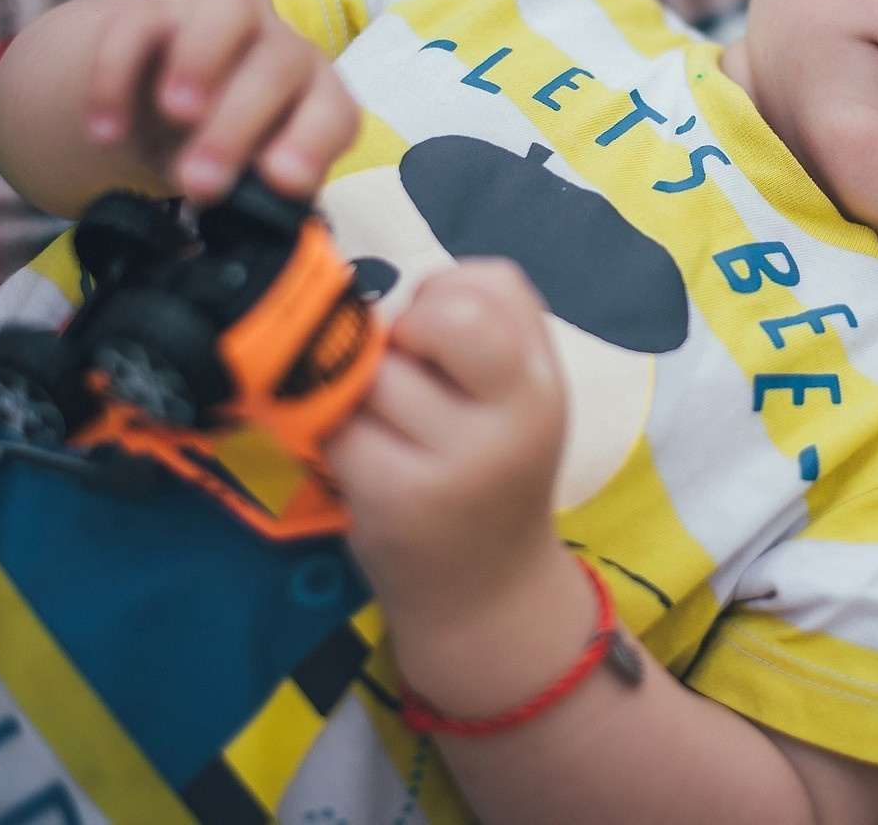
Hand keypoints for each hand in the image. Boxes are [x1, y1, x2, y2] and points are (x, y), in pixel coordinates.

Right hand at [83, 0, 358, 202]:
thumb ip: (259, 200)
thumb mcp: (244, 184)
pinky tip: (106, 134)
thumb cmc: (224, 155)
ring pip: (228, 9)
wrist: (155, 110)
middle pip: (279, 64)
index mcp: (316, 96)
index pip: (336, 111)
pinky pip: (139, 23)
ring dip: (203, 60)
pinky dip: (118, 77)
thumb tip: (258, 234)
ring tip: (176, 116)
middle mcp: (281, 46)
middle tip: (201, 184)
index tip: (283, 181)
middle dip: (239, 125)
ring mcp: (223, 18)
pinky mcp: (156, 13)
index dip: (316, 142)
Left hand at [325, 260, 569, 625]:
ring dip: (358, 390)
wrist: (488, 595)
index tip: (436, 340)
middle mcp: (517, 416)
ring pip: (374, 371)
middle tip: (400, 374)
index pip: (497, 282)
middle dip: (403, 328)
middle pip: (443, 314)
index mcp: (544, 380)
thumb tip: (381, 297)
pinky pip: (338, 427)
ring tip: (385, 430)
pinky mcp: (400, 498)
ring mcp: (461, 459)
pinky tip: (363, 464)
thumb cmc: (490, 476)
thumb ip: (475, 333)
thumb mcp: (513, 400)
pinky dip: (333, 436)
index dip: (445, 293)